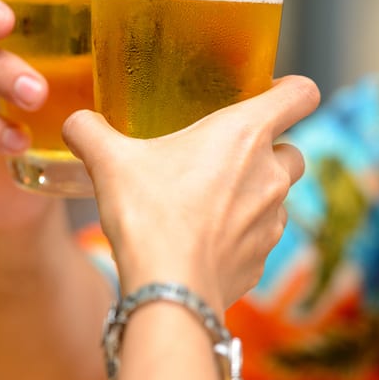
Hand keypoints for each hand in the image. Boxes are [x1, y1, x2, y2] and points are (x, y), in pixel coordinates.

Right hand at [62, 76, 319, 313]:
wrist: (168, 291)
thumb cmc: (148, 216)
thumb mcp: (108, 161)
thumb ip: (90, 131)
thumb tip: (77, 123)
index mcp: (245, 134)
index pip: (301, 92)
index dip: (289, 87)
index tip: (264, 93)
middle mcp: (271, 175)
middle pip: (293, 148)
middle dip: (267, 149)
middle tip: (222, 154)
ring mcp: (272, 221)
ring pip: (277, 196)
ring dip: (252, 193)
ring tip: (205, 200)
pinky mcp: (261, 260)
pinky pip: (258, 237)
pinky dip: (238, 234)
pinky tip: (200, 239)